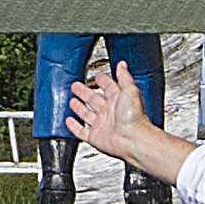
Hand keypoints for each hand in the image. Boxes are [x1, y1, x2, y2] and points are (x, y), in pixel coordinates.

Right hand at [64, 64, 193, 185]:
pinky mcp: (95, 136)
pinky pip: (81, 131)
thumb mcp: (130, 90)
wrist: (133, 139)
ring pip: (86, 114)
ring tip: (72, 101)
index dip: (102, 82)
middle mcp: (109, 112)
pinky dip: (74, 126)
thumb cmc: (134, 117)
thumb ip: (124, 77)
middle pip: (93, 99)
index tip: (98, 77)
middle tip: (76, 86)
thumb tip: (122, 64)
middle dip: (84, 92)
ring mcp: (101, 124)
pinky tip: (70, 121)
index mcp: (118, 100)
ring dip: (79, 108)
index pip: (108, 87)